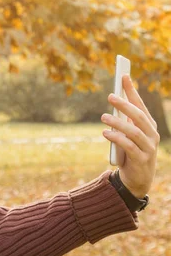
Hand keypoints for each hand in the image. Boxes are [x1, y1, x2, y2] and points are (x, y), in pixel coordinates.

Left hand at [101, 75, 158, 197]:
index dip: (132, 90)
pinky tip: (105, 133)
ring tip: (103, 117)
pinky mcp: (141, 160)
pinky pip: (129, 146)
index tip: (123, 76)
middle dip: (125, 104)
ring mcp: (149, 148)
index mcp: (149, 126)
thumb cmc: (129, 152)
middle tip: (110, 96)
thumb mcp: (127, 134)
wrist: (136, 180)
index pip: (140, 105)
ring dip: (118, 122)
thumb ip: (124, 120)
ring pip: (134, 131)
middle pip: (139, 116)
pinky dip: (116, 138)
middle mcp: (152, 135)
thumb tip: (114, 101)